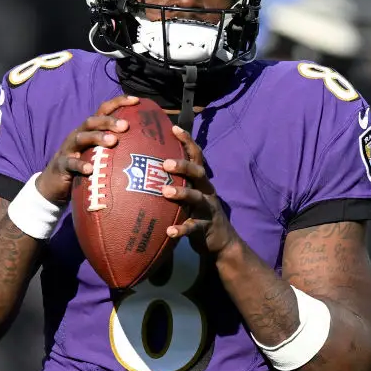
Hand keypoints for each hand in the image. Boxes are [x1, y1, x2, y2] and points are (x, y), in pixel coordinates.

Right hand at [35, 96, 138, 204]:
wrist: (55, 183)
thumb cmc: (84, 165)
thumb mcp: (99, 153)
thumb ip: (116, 146)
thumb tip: (147, 145)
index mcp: (90, 130)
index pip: (104, 110)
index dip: (119, 102)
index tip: (136, 100)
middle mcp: (79, 134)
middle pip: (92, 121)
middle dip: (109, 121)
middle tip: (125, 126)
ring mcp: (69, 148)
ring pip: (81, 138)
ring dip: (97, 137)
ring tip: (112, 141)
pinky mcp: (61, 164)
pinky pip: (71, 163)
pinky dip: (80, 165)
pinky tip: (90, 169)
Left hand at [161, 125, 237, 255]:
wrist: (222, 242)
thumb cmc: (198, 214)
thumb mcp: (191, 195)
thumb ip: (177, 183)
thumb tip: (148, 168)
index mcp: (201, 182)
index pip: (196, 157)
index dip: (187, 141)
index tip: (174, 128)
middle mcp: (206, 191)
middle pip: (198, 173)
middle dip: (183, 166)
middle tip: (165, 163)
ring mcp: (207, 209)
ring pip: (196, 198)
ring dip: (182, 193)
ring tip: (165, 191)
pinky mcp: (205, 228)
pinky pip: (193, 227)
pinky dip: (181, 229)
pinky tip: (169, 231)